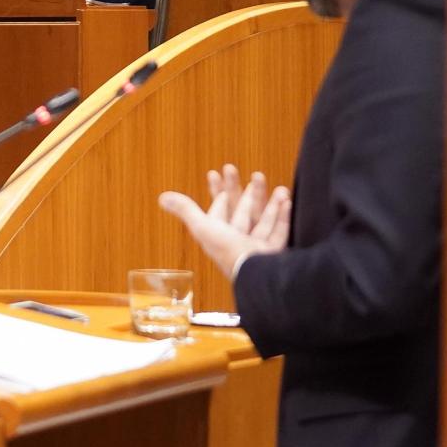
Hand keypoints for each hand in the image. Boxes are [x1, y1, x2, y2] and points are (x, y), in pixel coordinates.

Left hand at [158, 164, 291, 278]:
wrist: (256, 272)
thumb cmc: (228, 250)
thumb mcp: (204, 226)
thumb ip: (186, 210)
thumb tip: (161, 197)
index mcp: (218, 236)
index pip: (219, 211)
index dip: (218, 193)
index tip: (217, 174)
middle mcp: (236, 241)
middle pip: (243, 212)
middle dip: (248, 192)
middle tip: (255, 173)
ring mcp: (255, 248)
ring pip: (262, 220)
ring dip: (268, 202)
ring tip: (278, 186)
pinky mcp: (273, 253)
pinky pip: (279, 232)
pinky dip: (282, 216)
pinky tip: (285, 199)